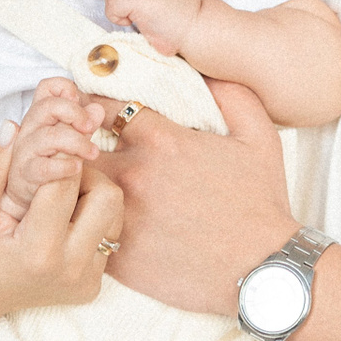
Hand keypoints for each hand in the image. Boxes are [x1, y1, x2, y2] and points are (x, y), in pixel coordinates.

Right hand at [0, 81, 123, 340]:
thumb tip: (12, 126)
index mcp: (39, 253)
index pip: (65, 180)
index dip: (57, 152)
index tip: (44, 142)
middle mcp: (72, 270)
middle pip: (106, 194)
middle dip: (82, 171)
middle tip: (52, 171)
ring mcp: (87, 281)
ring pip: (114, 211)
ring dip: (90, 191)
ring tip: (54, 193)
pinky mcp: (94, 285)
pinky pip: (108, 232)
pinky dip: (89, 215)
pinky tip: (60, 216)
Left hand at [90, 80, 297, 314]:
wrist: (263, 270)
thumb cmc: (262, 203)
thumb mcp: (259, 136)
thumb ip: (231, 94)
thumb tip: (208, 71)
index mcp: (162, 142)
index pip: (105, 106)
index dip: (97, 106)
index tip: (98, 113)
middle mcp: (135, 175)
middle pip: (78, 147)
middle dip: (78, 144)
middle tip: (85, 150)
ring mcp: (124, 217)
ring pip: (77, 190)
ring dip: (81, 184)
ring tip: (90, 187)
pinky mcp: (120, 258)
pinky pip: (86, 232)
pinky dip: (88, 225)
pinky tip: (101, 224)